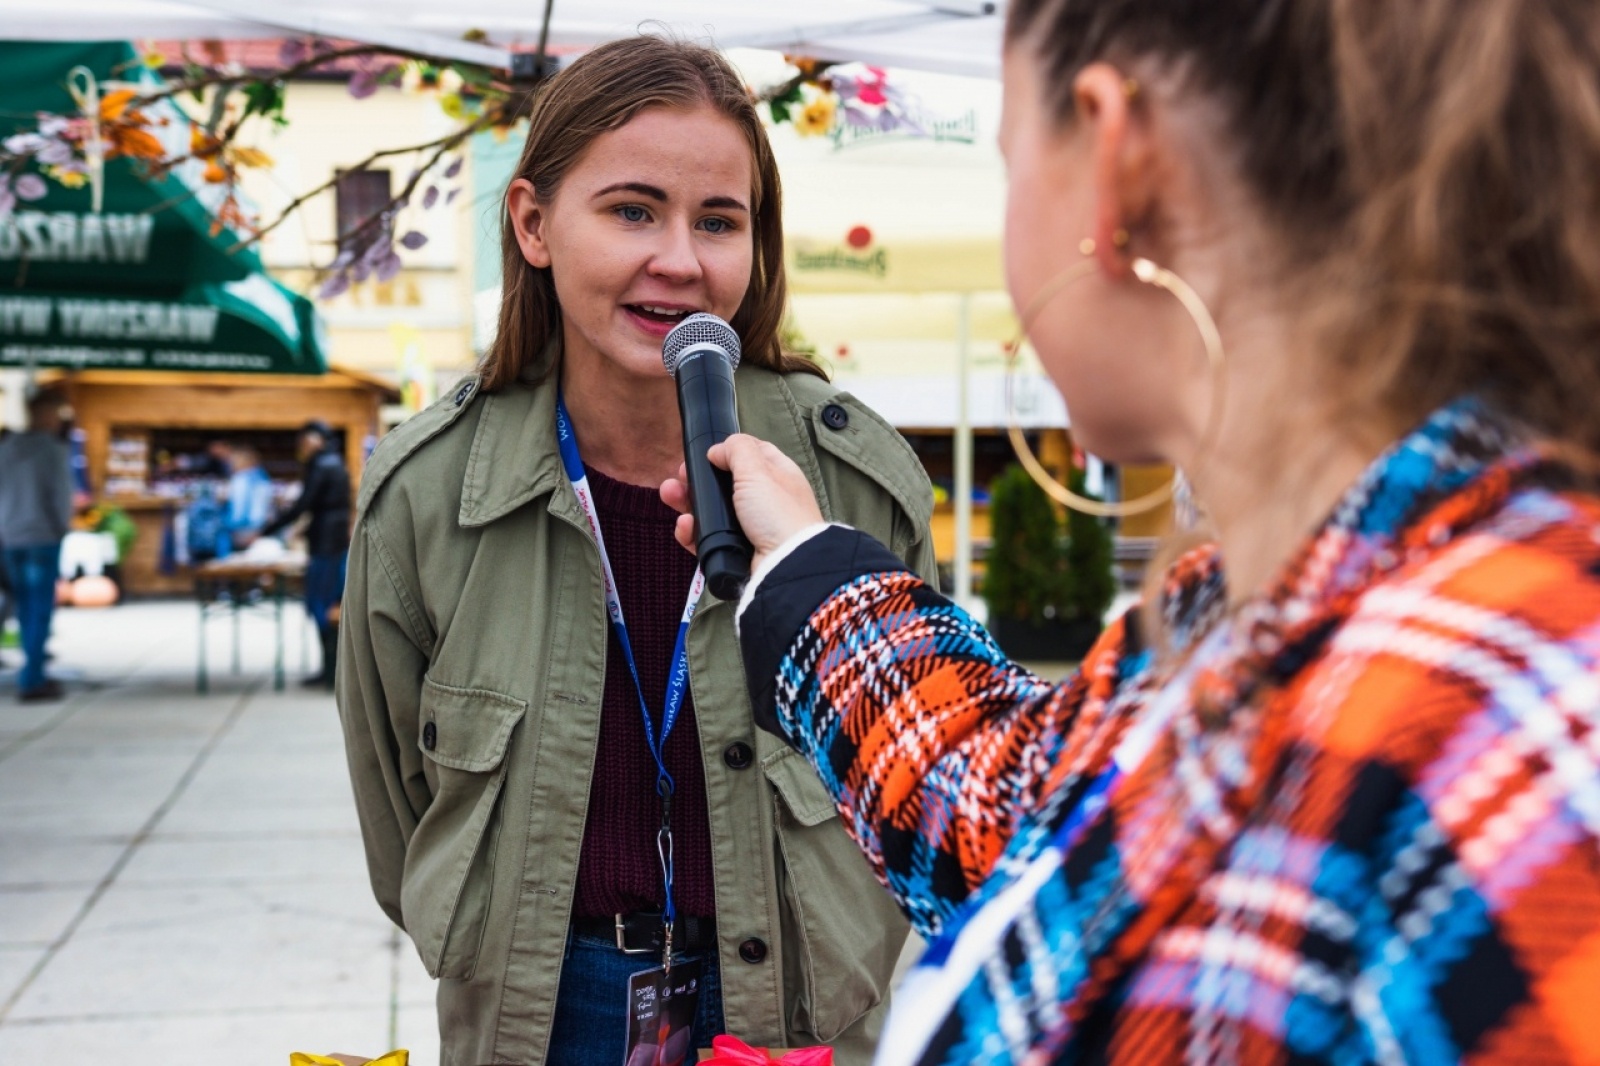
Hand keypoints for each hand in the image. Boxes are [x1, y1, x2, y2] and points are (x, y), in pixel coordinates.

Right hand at [661, 434, 823, 571]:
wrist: (784, 565)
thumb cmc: (777, 513)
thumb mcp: (758, 470)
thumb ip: (737, 450)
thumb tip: (717, 450)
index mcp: (777, 475)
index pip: (751, 454)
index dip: (727, 451)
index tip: (705, 453)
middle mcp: (764, 500)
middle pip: (723, 483)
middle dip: (698, 479)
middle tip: (679, 477)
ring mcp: (749, 527)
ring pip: (711, 511)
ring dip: (687, 502)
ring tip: (670, 496)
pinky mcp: (735, 551)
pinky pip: (707, 538)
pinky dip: (692, 532)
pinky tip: (685, 526)